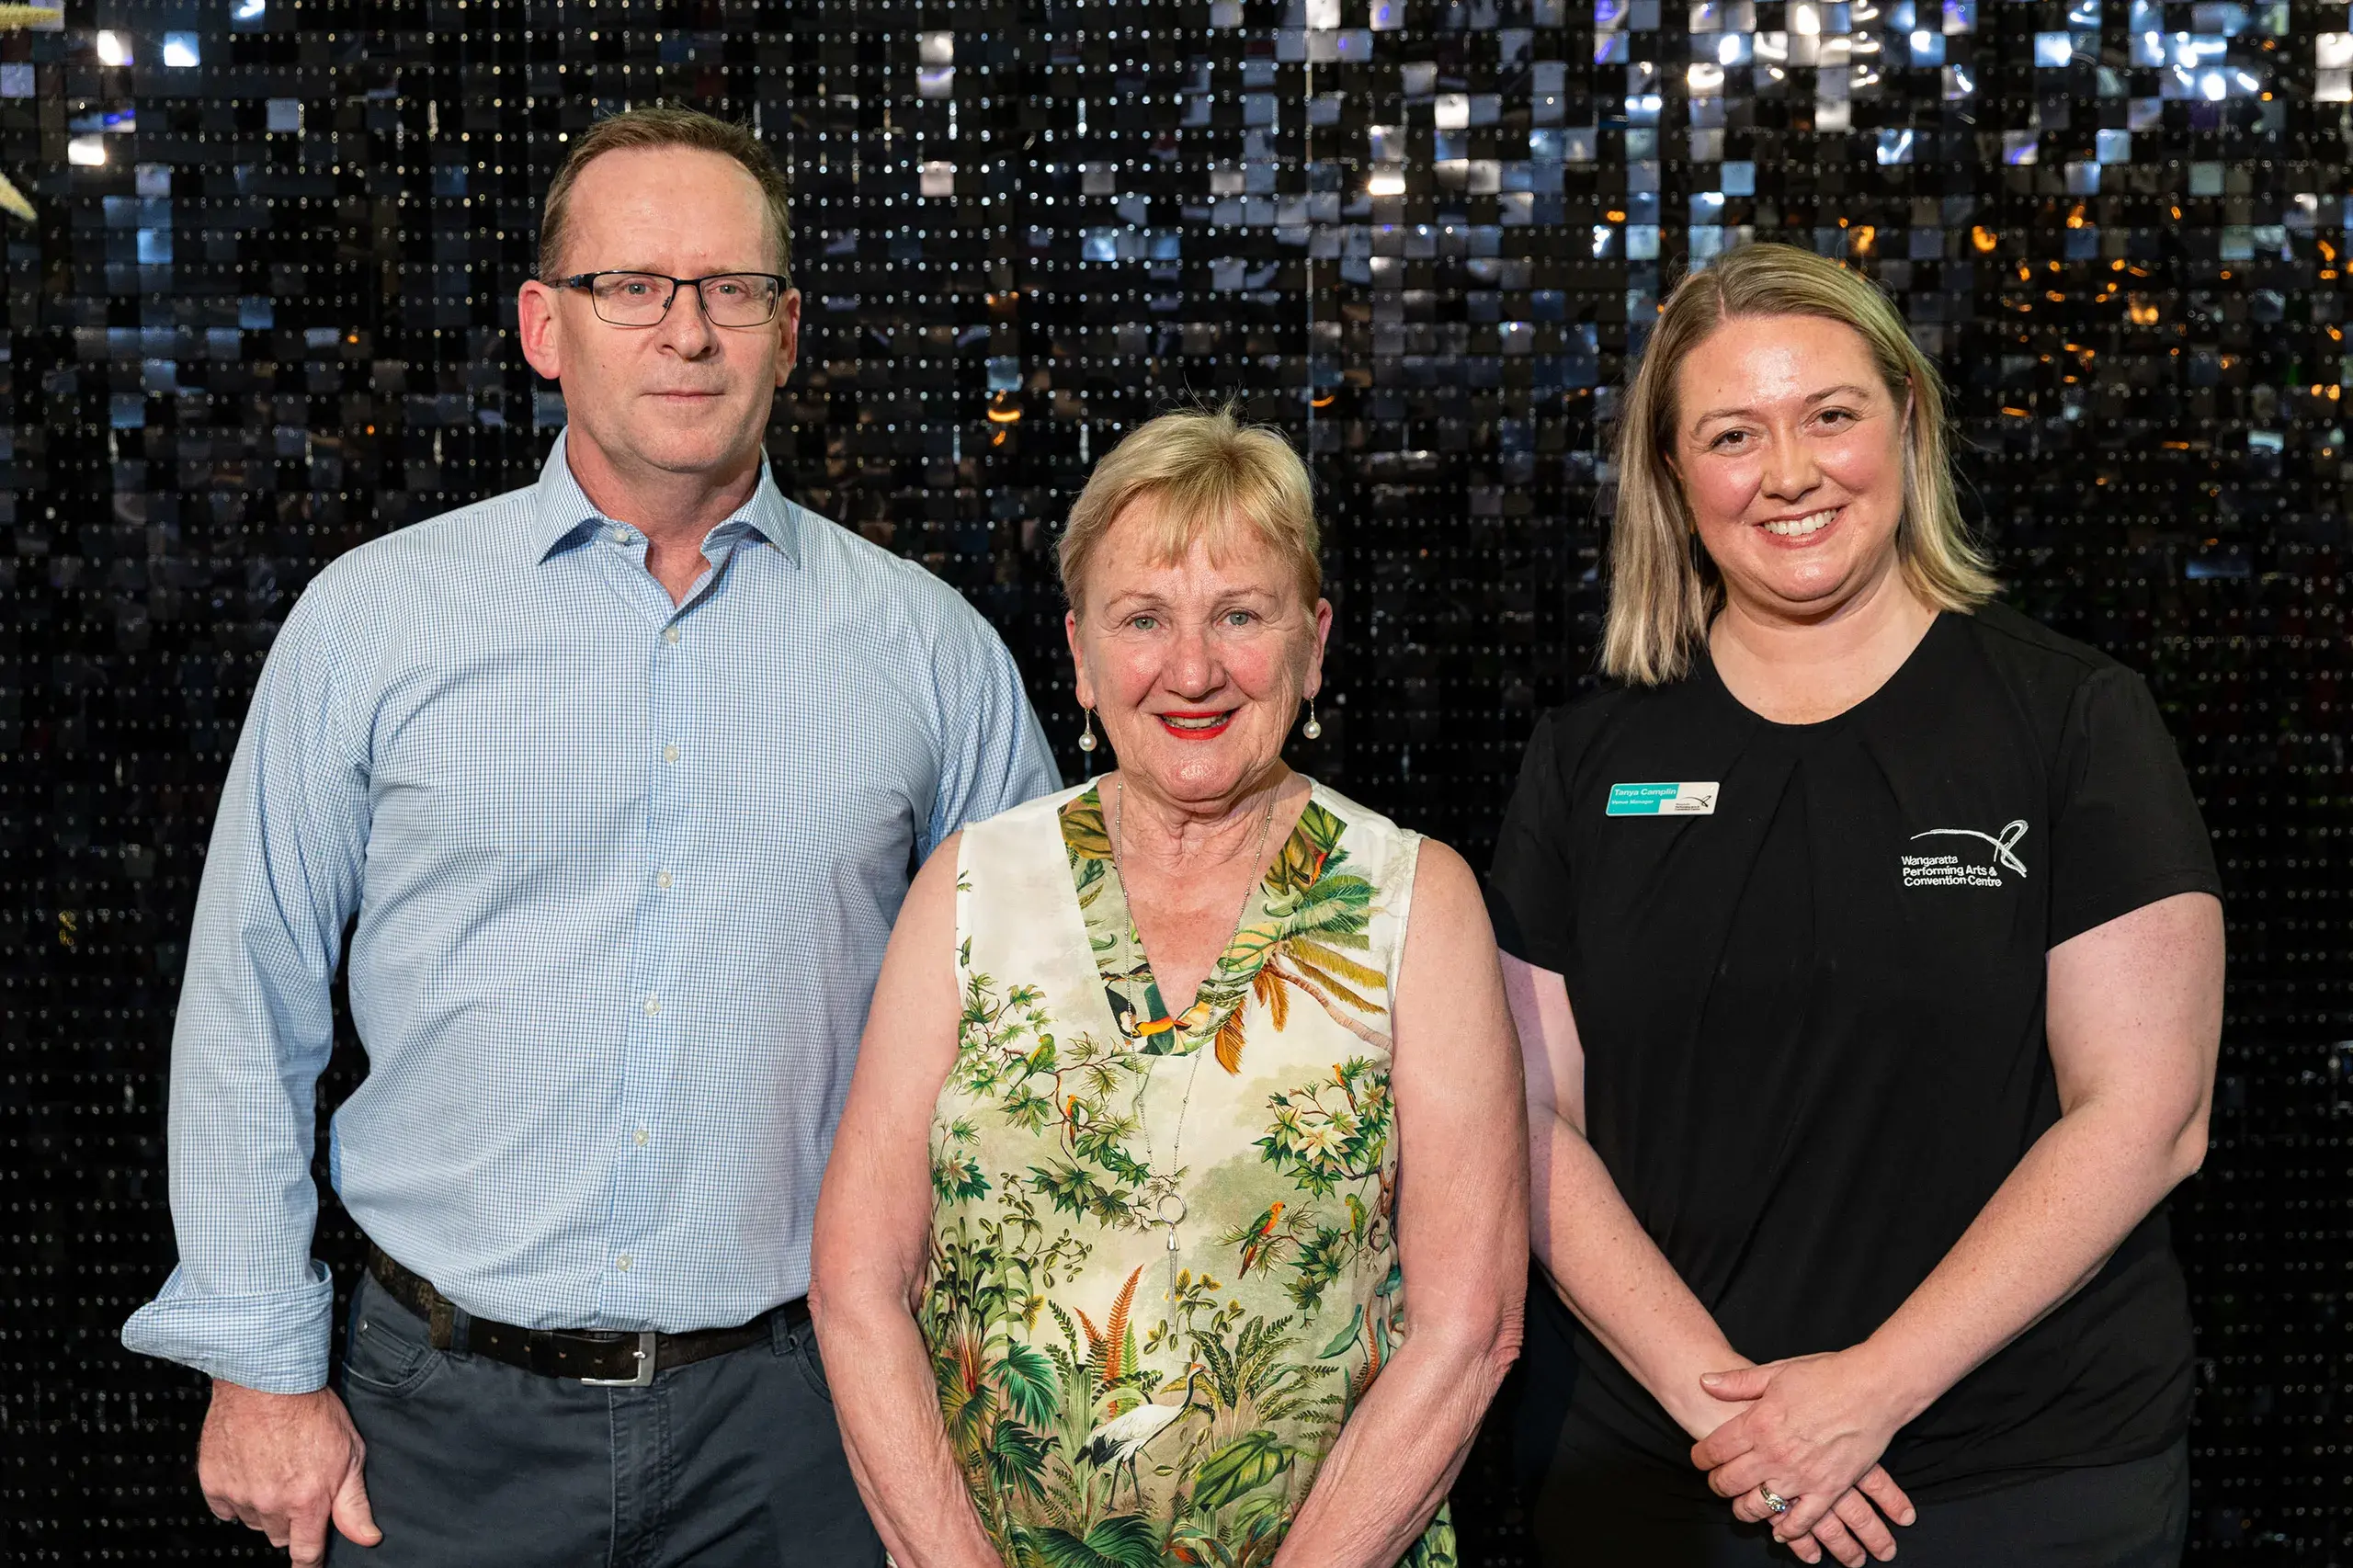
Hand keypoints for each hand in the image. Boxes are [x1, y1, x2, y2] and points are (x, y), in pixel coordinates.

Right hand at [198, 1380, 381, 1566]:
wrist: (266, 1380)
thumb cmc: (310, 1408)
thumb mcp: (350, 1452)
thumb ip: (354, 1502)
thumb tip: (367, 1538)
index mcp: (308, 1501)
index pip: (307, 1553)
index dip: (310, 1562)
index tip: (311, 1564)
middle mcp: (271, 1504)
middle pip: (280, 1536)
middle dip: (291, 1520)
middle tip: (297, 1487)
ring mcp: (240, 1495)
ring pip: (254, 1521)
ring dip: (264, 1506)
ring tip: (275, 1469)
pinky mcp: (214, 1483)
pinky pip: (226, 1508)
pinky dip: (237, 1495)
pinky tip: (250, 1469)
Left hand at [1690, 1353, 1915, 1559]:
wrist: (1873, 1388)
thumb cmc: (1826, 1375)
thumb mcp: (1776, 1371)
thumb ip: (1737, 1382)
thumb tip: (1704, 1382)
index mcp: (1757, 1422)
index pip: (1714, 1450)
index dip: (1701, 1457)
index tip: (1700, 1459)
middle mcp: (1773, 1453)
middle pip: (1729, 1481)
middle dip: (1717, 1485)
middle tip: (1718, 1483)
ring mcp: (1801, 1475)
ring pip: (1758, 1506)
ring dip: (1745, 1510)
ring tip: (1743, 1506)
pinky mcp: (1828, 1489)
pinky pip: (1801, 1521)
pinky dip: (1787, 1530)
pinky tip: (1779, 1529)